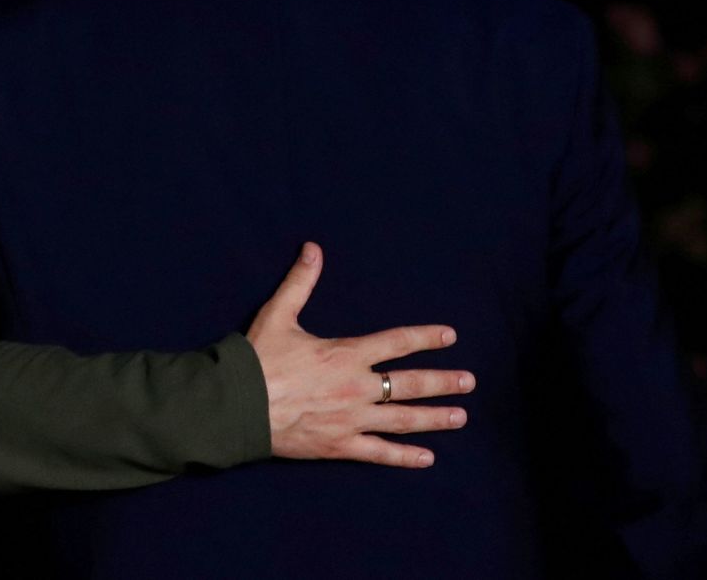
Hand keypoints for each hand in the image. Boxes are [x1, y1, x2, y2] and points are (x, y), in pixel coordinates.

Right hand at [247, 242, 474, 467]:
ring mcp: (352, 419)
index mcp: (347, 354)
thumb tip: (313, 248)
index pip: (397, 341)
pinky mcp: (340, 445)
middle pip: (410, 383)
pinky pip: (380, 452)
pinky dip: (405, 456)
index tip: (450, 335)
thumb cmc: (258, 359)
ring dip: (435, 417)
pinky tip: (427, 458)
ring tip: (460, 416)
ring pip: (403, 419)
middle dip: (443, 382)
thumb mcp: (279, 314)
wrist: (237, 404)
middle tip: (469, 382)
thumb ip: (300, 282)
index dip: (426, 337)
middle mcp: (357, 387)